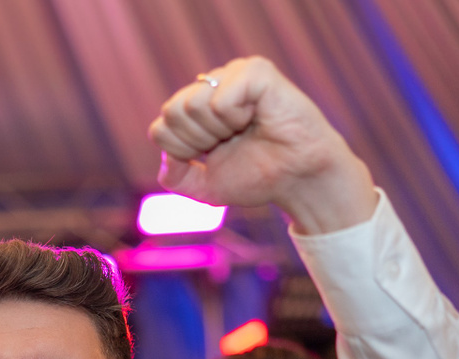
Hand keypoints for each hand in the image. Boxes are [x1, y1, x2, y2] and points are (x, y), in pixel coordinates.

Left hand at [149, 57, 377, 234]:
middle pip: (173, 112)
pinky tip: (257, 117)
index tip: (215, 154)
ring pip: (193, 105)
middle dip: (199, 141)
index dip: (184, 153)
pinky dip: (236, 119)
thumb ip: (176, 178)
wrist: (298, 179)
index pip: (160, 129)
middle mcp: (212, 85)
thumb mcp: (206, 187)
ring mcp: (233, 74)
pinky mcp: (255, 71)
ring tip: (245, 129)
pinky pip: (220, 100)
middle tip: (231, 141)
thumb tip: (166, 155)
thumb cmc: (257, 177)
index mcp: (196, 107)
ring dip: (219, 131)